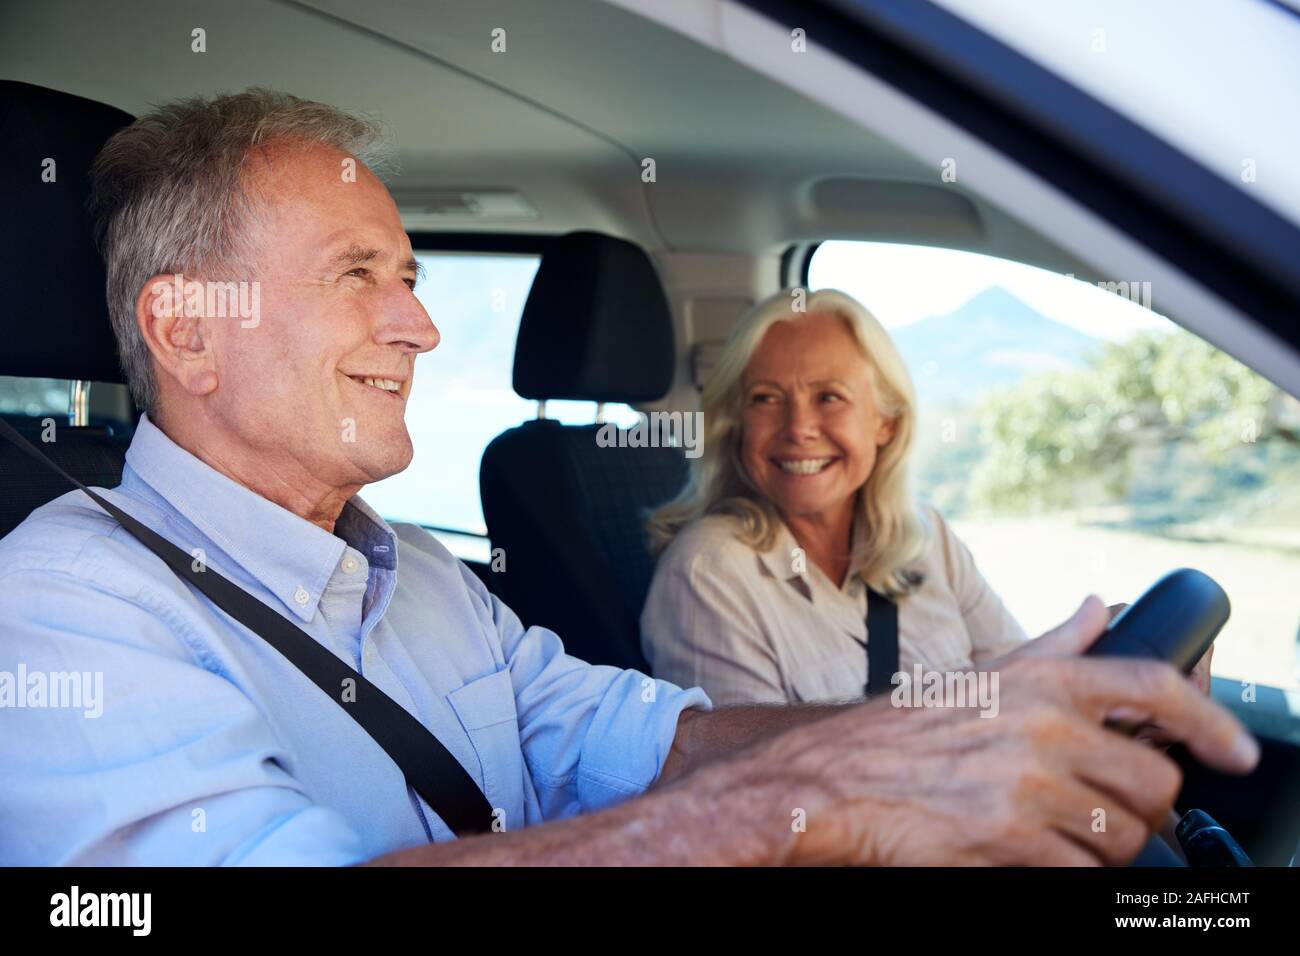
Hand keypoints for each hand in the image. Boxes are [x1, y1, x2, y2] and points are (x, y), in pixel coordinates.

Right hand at [750, 597, 1256, 865]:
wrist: (832, 779)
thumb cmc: (899, 730)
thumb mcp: (979, 674)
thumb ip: (1050, 646)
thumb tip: (1097, 608)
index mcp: (1040, 682)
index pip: (1152, 690)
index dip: (1209, 722)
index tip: (1236, 752)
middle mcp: (1042, 727)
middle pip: (1153, 779)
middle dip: (1143, 806)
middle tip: (1113, 811)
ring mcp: (1028, 786)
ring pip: (1122, 834)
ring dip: (1104, 845)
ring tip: (1063, 837)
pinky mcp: (1010, 840)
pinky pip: (1081, 873)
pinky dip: (1071, 873)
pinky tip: (1040, 859)